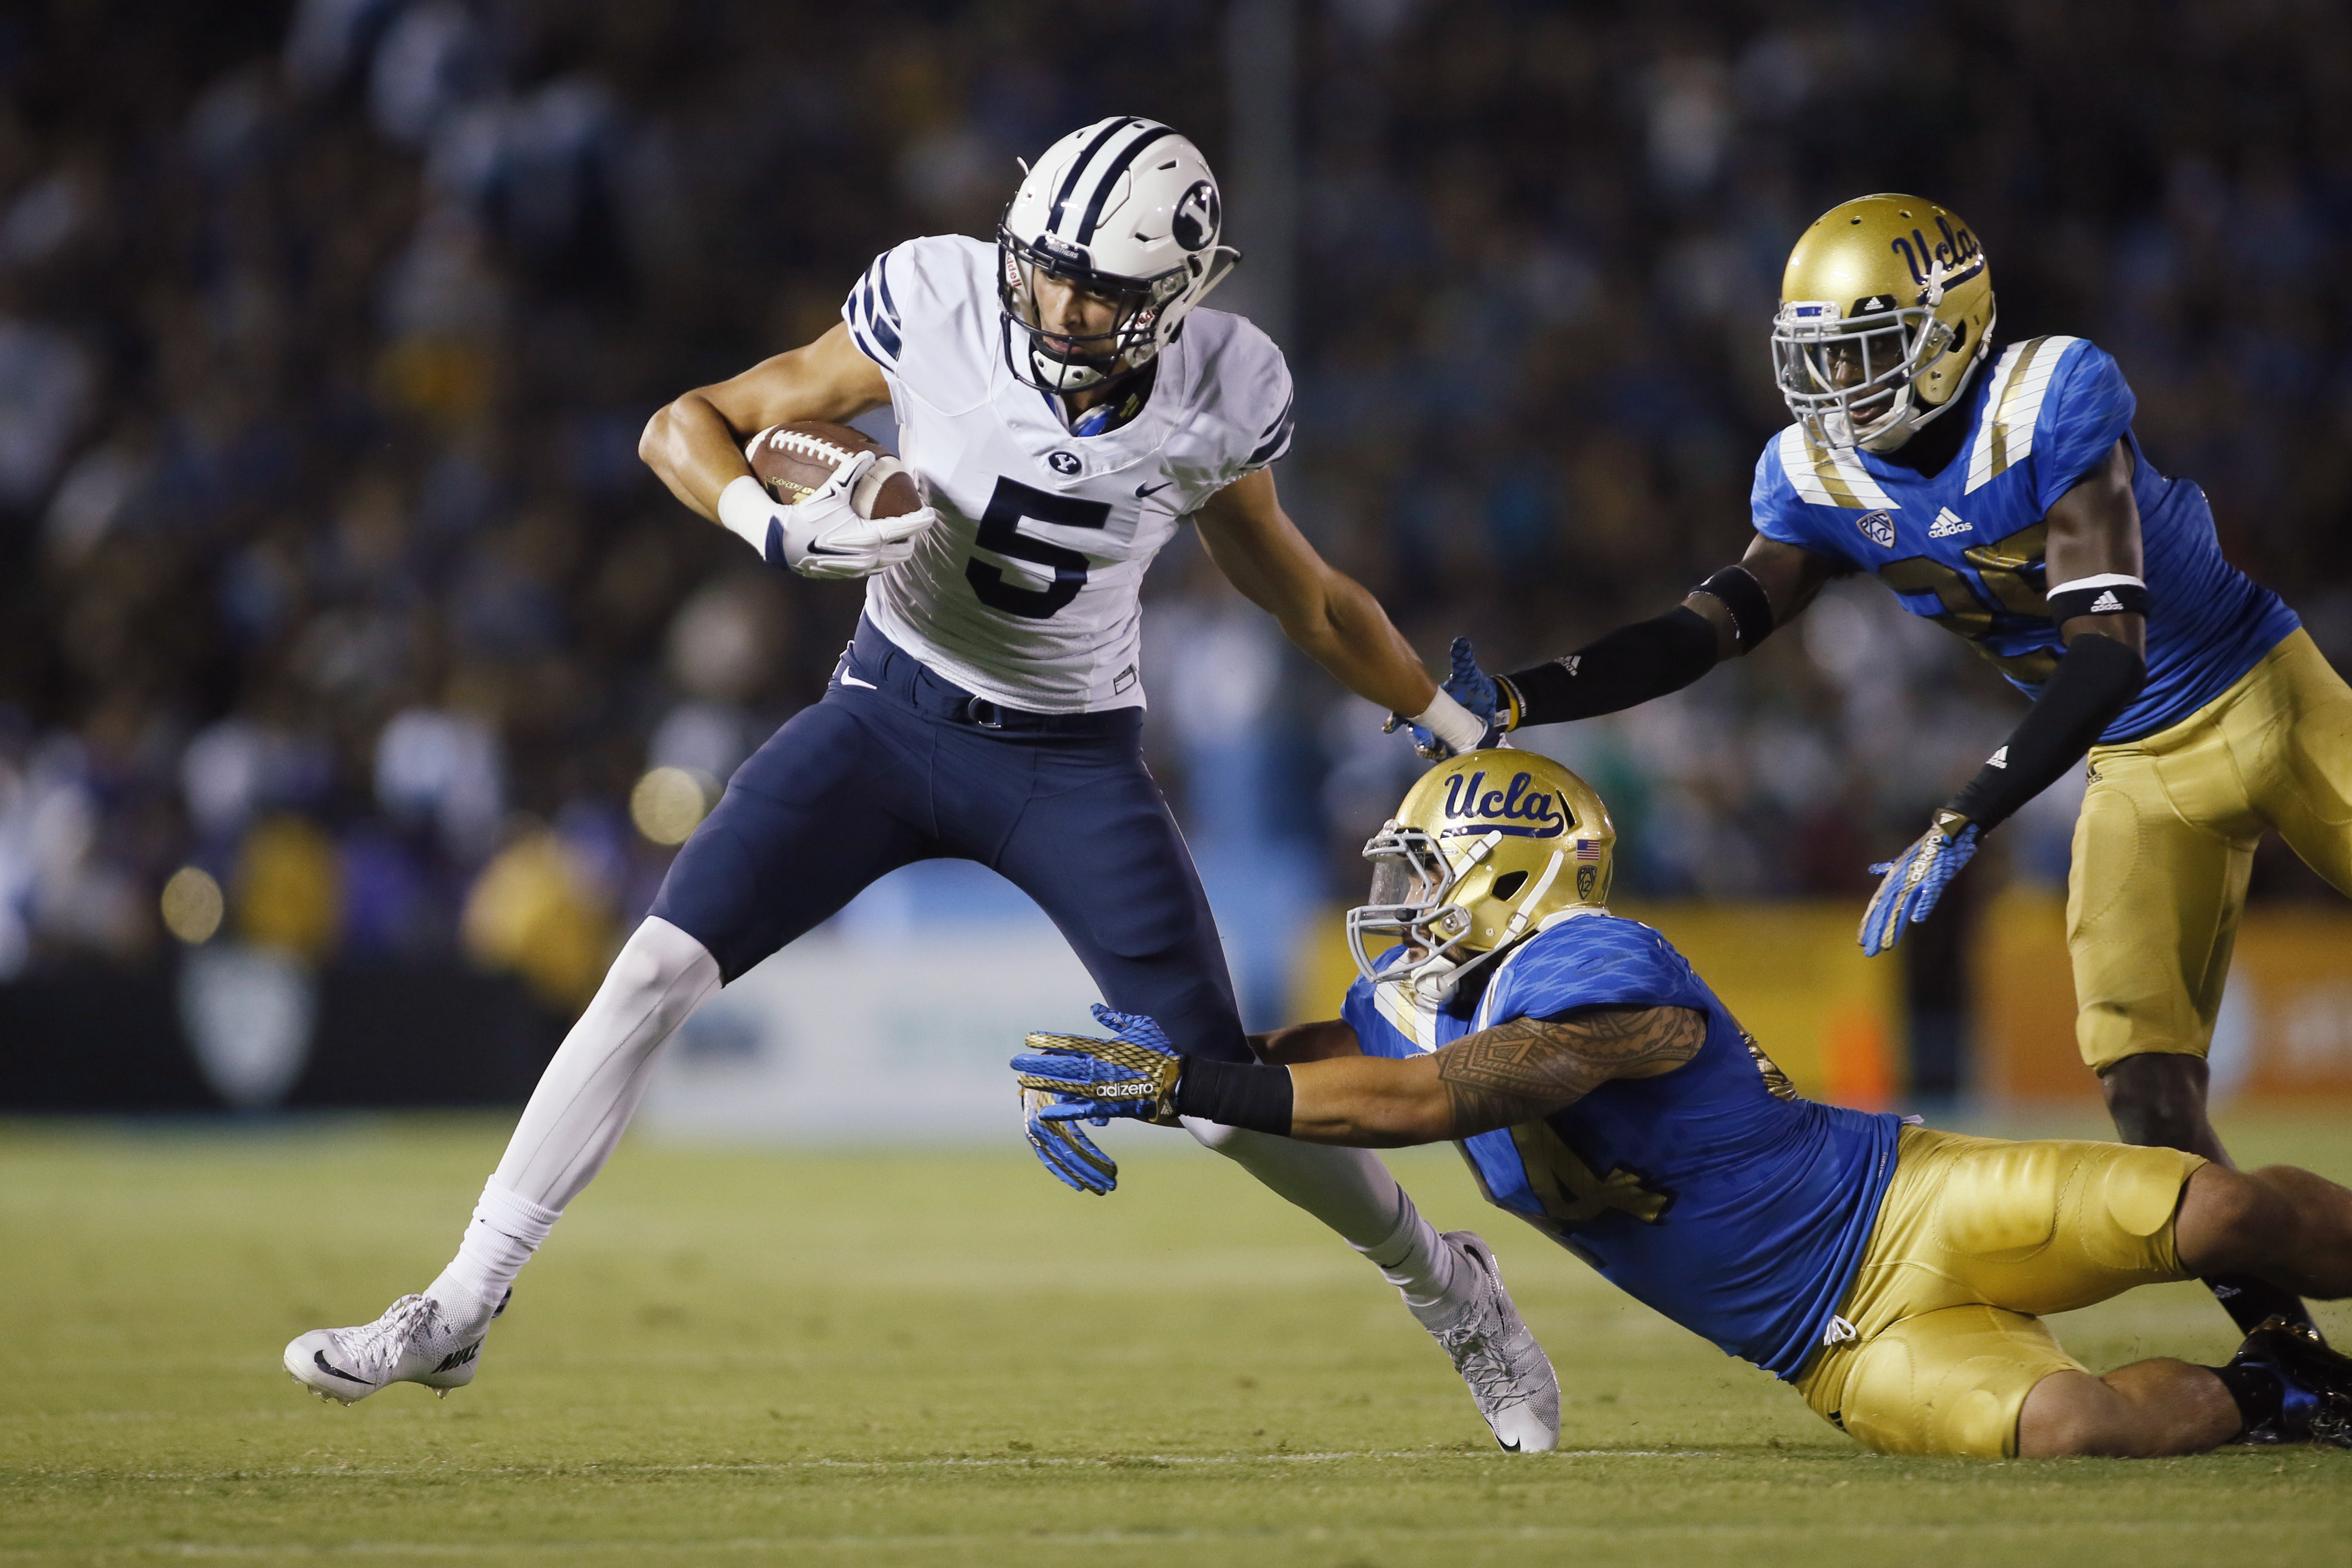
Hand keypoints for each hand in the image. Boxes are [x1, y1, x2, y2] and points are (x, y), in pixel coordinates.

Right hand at [723, 456, 937, 579]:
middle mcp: (868, 557)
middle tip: (910, 525)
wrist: (782, 543)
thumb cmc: (807, 515)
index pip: (904, 529)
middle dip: (911, 539)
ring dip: (896, 551)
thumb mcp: (831, 491)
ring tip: (895, 537)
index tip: (931, 514)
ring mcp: (858, 569)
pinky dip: (880, 558)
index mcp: (869, 537)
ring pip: (890, 563)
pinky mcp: (848, 575)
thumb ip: (851, 472)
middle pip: (903, 552)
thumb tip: (869, 455)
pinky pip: (874, 569)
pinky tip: (873, 547)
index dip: (920, 521)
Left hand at [1010, 1005, 1184, 1192]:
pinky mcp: (1115, 1106)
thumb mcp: (1141, 1026)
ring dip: (1044, 1084)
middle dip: (1037, 1063)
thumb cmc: (1165, 1051)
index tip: (1030, 1037)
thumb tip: (1094, 1008)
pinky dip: (1066, 1111)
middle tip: (1014, 1061)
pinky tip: (1046, 1112)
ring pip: (1068, 1086)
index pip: (1071, 1042)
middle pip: (1063, 1064)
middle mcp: (1104, 1066)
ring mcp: (1108, 1087)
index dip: (1049, 1040)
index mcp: (1108, 1046)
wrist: (1185, 1081)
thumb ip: (1115, 1019)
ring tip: (1022, 1082)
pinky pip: (1085, 1110)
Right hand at [1020, 1083, 1118, 1194]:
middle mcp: (1040, 1129)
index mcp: (1051, 1116)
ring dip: (1082, 1178)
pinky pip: (1049, 1161)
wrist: (1033, 1069)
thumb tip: (1102, 1124)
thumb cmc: (1060, 1075)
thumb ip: (1089, 1102)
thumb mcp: (1075, 1085)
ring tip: (1101, 1189)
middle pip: (1070, 1159)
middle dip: (1092, 1173)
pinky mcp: (1034, 1139)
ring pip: (1061, 1163)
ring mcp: (1035, 1136)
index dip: (1096, 1160)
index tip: (1114, 1170)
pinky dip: (1064, 1174)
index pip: (1077, 1146)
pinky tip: (1078, 1186)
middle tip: (1112, 1185)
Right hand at [1383, 638, 1510, 759]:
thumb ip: (1462, 660)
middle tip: (1424, 742)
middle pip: (1414, 732)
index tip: (1390, 726)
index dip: (1395, 719)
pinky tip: (1446, 757)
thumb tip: (1461, 641)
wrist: (1493, 705)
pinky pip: (1441, 756)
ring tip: (1438, 750)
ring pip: (1424, 746)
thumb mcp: (1468, 675)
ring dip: (1427, 750)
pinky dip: (1441, 759)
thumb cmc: (1474, 688)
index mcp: (1426, 703)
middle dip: (1416, 738)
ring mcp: (1439, 734)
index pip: (1404, 710)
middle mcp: (1428, 721)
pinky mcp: (1451, 746)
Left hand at [1858, 814, 1978, 955]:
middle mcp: (1902, 879)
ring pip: (1903, 905)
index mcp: (1895, 878)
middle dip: (1877, 930)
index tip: (1861, 941)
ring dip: (1895, 925)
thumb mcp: (1905, 859)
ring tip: (1887, 946)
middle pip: (1887, 909)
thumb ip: (1889, 868)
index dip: (1869, 922)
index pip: (1878, 903)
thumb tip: (1874, 869)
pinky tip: (1917, 919)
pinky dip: (1924, 904)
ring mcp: (1919, 877)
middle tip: (1868, 952)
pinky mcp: (1937, 875)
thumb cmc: (1930, 847)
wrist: (1951, 829)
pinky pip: (1930, 892)